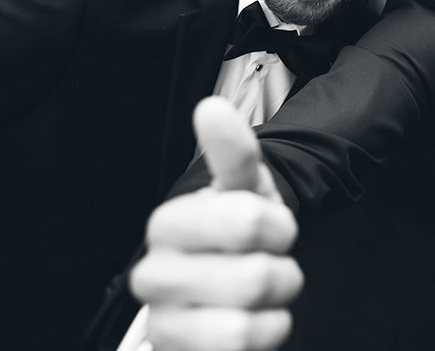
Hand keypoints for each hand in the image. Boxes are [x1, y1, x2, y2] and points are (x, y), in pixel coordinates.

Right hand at [131, 97, 301, 350]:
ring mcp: (163, 324)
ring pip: (245, 327)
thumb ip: (232, 152)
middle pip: (254, 278)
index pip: (248, 221)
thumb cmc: (237, 234)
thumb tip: (210, 107)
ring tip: (261, 295)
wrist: (229, 288)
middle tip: (268, 263)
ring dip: (274, 308)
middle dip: (281, 271)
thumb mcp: (244, 188)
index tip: (272, 224)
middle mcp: (153, 277)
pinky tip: (252, 323)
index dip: (278, 225)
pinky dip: (265, 337)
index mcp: (168, 224)